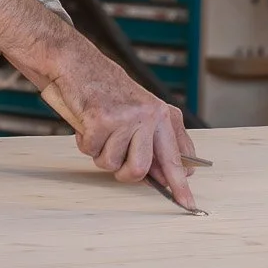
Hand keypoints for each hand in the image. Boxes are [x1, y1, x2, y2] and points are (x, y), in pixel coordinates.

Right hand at [50, 44, 197, 210]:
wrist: (78, 62)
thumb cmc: (107, 88)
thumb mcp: (140, 111)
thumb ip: (154, 141)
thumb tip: (163, 176)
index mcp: (163, 114)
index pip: (176, 158)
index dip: (181, 185)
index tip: (189, 205)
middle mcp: (149, 115)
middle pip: (140, 169)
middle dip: (124, 172)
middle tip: (115, 156)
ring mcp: (126, 117)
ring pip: (111, 163)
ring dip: (100, 152)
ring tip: (99, 129)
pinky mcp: (101, 119)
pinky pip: (91, 150)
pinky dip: (84, 141)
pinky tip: (87, 121)